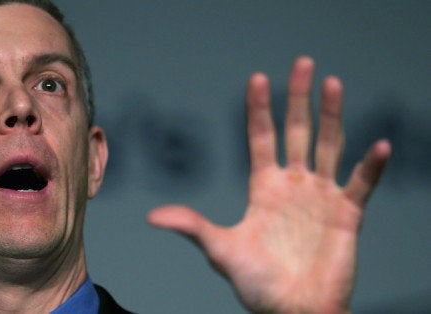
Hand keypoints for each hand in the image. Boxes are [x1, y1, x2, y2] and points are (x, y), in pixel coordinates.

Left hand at [147, 56, 390, 312]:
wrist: (294, 311)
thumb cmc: (258, 285)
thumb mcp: (221, 250)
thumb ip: (192, 227)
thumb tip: (152, 217)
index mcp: (264, 188)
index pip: (261, 137)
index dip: (259, 108)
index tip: (257, 78)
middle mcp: (293, 185)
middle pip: (297, 131)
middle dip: (299, 97)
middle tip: (302, 63)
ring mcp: (321, 197)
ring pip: (329, 145)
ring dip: (333, 116)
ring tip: (333, 83)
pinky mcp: (347, 214)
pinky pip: (362, 184)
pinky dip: (372, 166)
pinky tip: (380, 146)